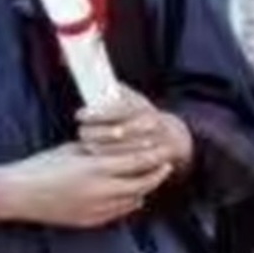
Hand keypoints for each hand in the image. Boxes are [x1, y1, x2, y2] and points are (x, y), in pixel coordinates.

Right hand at [0, 143, 173, 228]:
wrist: (18, 193)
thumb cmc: (40, 166)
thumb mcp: (70, 150)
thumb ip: (97, 150)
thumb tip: (117, 146)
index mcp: (94, 168)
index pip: (136, 161)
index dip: (153, 155)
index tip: (164, 148)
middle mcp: (99, 191)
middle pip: (141, 184)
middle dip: (156, 174)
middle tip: (166, 165)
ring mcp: (95, 209)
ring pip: (132, 200)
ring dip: (144, 189)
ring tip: (150, 178)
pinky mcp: (89, 221)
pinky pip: (118, 213)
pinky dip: (128, 202)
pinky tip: (131, 195)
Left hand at [76, 85, 193, 174]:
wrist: (174, 138)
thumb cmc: (146, 116)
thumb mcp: (137, 101)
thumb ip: (118, 93)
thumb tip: (97, 87)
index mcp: (144, 110)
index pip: (114, 111)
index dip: (94, 114)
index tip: (79, 114)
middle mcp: (148, 128)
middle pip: (112, 133)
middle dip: (92, 131)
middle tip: (82, 130)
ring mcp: (149, 148)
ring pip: (113, 151)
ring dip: (95, 146)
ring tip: (86, 141)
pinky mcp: (146, 164)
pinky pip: (118, 164)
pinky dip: (104, 158)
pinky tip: (96, 153)